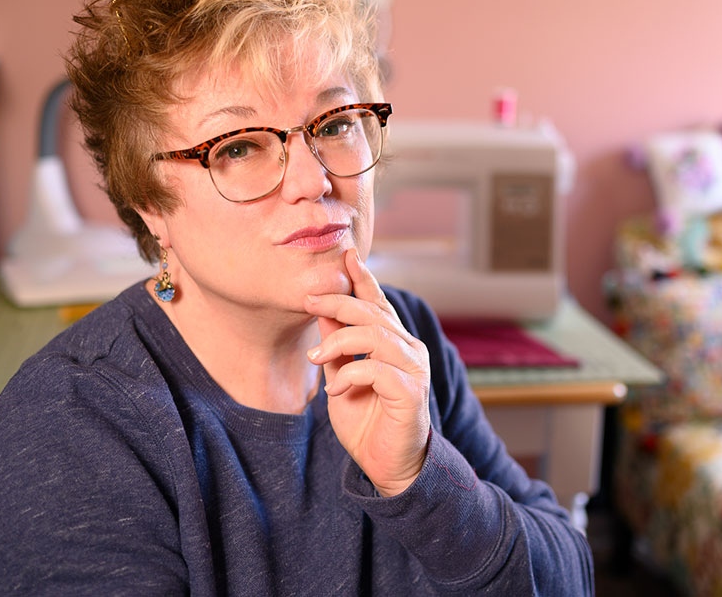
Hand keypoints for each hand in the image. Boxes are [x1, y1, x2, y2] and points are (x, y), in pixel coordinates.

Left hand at [305, 249, 430, 496]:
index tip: (345, 255)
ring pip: (375, 335)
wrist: (388, 466)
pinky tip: (335, 391)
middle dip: (337, 302)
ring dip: (339, 342)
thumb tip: (321, 312)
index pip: (379, 302)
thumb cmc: (366, 421)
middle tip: (307, 302)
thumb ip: (336, 346)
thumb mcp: (341, 376)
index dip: (363, 278)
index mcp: (395, 343)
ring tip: (316, 358)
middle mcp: (410, 350)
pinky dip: (350, 376)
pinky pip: (377, 370)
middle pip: (373, 312)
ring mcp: (414, 370)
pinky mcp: (411, 394)